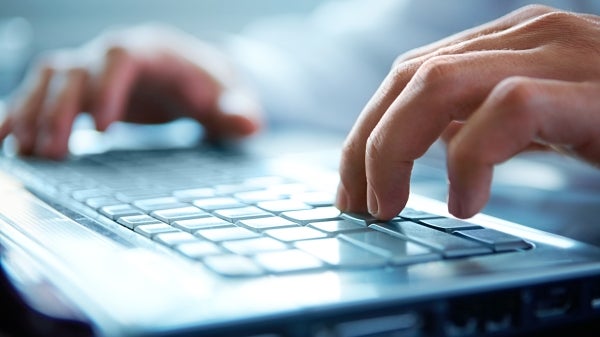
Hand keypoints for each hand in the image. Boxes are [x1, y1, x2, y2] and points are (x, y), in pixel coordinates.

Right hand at [0, 24, 261, 158]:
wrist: (197, 79)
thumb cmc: (214, 88)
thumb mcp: (234, 99)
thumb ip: (239, 111)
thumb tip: (247, 125)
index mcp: (155, 51)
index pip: (122, 54)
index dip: (107, 86)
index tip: (103, 129)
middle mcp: (116, 54)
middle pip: (75, 67)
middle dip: (59, 108)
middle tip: (54, 152)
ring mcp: (94, 69)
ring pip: (49, 78)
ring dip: (31, 112)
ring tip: (25, 152)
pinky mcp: (82, 89)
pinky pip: (40, 93)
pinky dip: (20, 113)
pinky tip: (5, 140)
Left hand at [336, 5, 599, 219]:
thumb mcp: (543, 120)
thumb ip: (486, 120)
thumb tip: (433, 146)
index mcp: (509, 43)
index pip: (409, 74)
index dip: (367, 131)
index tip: (353, 185)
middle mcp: (528, 36)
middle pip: (409, 77)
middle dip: (367, 145)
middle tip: (359, 205)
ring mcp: (561, 54)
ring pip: (438, 84)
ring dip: (395, 150)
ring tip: (390, 207)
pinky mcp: (592, 89)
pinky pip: (507, 110)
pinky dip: (471, 159)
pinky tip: (467, 202)